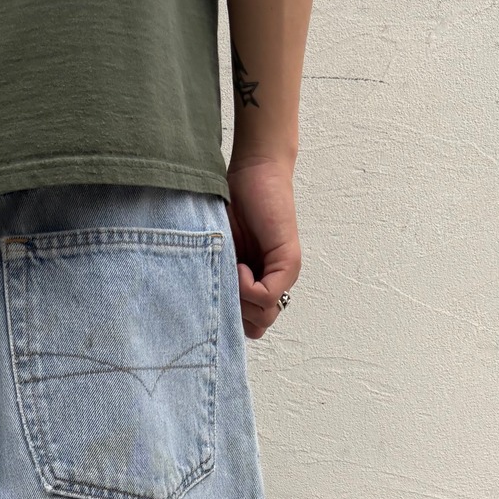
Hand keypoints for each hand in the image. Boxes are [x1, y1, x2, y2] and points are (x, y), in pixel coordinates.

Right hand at [225, 156, 301, 340]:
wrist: (253, 171)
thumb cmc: (230, 206)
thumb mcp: (218, 254)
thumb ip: (219, 281)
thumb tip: (209, 313)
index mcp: (257, 284)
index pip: (248, 327)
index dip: (228, 318)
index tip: (214, 291)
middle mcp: (275, 284)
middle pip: (256, 328)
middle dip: (235, 314)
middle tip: (224, 283)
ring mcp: (285, 274)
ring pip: (265, 317)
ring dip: (242, 300)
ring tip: (232, 271)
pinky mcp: (289, 262)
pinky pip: (268, 296)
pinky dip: (248, 288)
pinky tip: (239, 265)